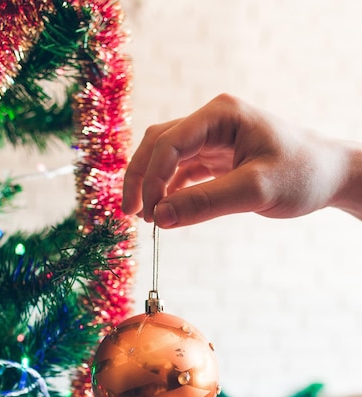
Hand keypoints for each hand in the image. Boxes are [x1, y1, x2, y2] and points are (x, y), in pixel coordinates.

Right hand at [122, 93, 358, 226]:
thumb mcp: (254, 191)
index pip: (170, 142)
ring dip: (152, 184)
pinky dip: (169, 190)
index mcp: (221, 114)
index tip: (147, 214)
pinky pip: (181, 171)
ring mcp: (213, 138)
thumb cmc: (301, 175)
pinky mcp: (216, 157)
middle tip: (130, 214)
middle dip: (141, 178)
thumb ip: (205, 203)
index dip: (151, 178)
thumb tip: (160, 219)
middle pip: (158, 143)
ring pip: (165, 157)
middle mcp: (212, 121)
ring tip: (145, 218)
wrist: (329, 175)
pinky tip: (165, 211)